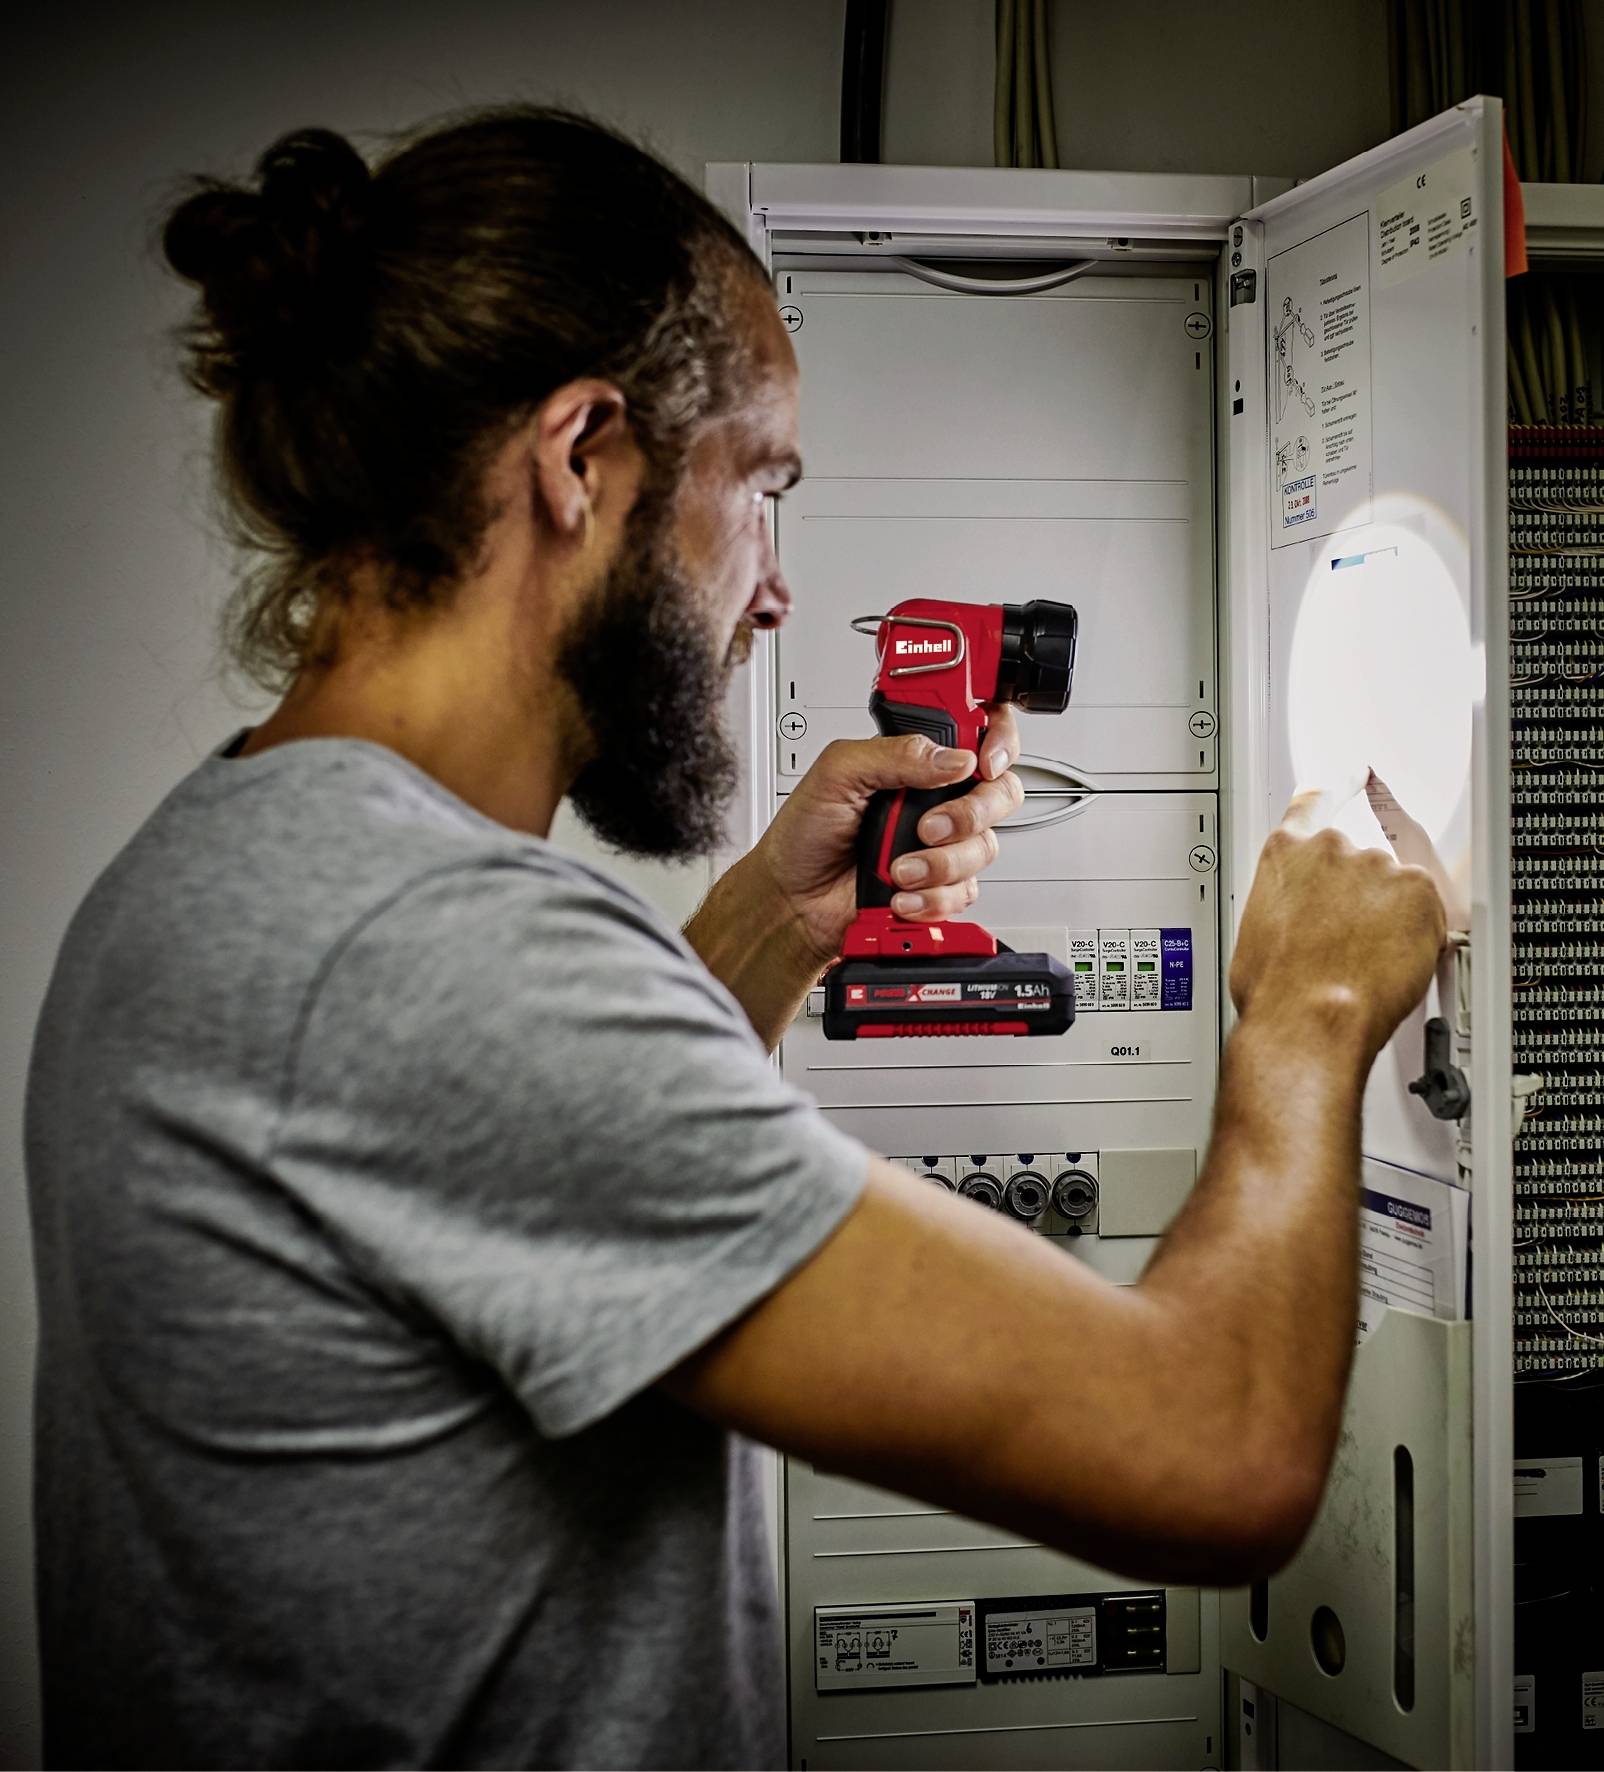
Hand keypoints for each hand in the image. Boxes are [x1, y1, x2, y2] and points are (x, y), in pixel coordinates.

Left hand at [753, 707, 1025, 965]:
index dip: (998, 743)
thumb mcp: (837, 774)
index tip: (983, 765)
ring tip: (898, 870)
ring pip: (983, 848)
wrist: (794, 901)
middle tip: (927, 827)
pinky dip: (932, 898)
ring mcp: (942, 845)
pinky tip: (902, 895)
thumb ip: (894, 755)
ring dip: (940, 864)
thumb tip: (951, 758)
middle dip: (970, 814)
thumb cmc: (804, 836)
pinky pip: (964, 891)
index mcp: (915, 762)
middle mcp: (935, 799)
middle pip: (999, 793)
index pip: (978, 735)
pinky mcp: (940, 886)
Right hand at [1230, 776, 1446, 1063]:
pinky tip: (1391, 961)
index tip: (1356, 777)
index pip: (1315, 801)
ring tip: (1366, 961)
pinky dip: (1418, 932)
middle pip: (1362, 860)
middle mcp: (1332, 849)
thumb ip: (1284, 904)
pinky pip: (1426, 908)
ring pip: (1395, 889)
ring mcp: (1377, 866)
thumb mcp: (1256, 933)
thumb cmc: (1276, 989)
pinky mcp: (1417, 889)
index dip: (1340, 786)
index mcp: (1286, 853)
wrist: (1308, 1019)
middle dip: (1362, 896)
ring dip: (1389, 918)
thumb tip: (1295, 919)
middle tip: (1352, 941)